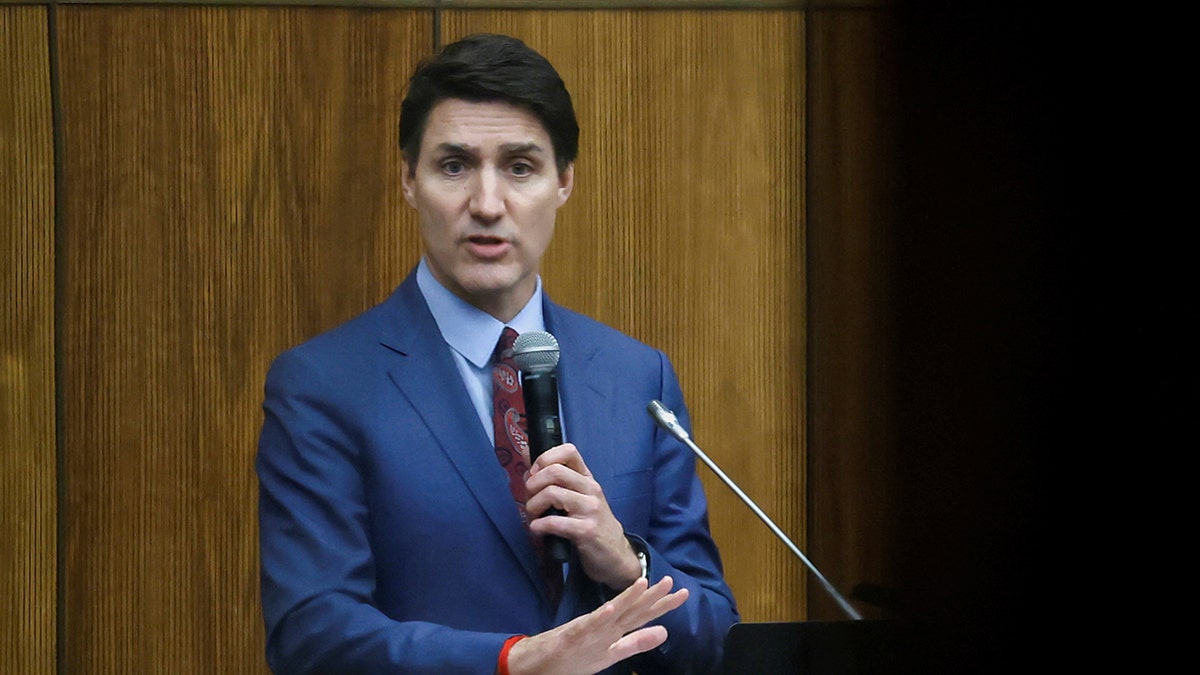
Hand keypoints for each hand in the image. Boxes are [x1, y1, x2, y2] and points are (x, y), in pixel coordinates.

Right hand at [507, 576, 688, 674]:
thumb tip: (665, 632)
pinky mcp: (573, 634)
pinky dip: (600, 616)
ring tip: (644, 583)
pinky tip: (611, 606)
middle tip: (672, 582)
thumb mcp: (611, 654)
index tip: (683, 593)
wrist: (539, 662)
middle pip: (633, 610)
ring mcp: (589, 629)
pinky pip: (588, 625)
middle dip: (653, 597)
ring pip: (612, 612)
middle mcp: (606, 625)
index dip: (663, 604)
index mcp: (615, 629)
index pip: (644, 615)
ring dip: (627, 597)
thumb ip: (636, 643)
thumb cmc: (574, 656)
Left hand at [525, 443, 641, 588]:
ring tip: (533, 517)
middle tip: (530, 499)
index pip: (568, 451)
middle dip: (533, 485)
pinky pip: (555, 522)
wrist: (614, 554)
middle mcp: (590, 489)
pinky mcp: (586, 531)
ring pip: (552, 493)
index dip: (545, 458)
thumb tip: (526, 453)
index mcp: (586, 478)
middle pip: (555, 471)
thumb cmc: (590, 523)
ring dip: (533, 506)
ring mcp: (590, 509)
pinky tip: (537, 529)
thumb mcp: (577, 496)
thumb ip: (555, 477)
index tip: (535, 474)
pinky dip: (539, 526)